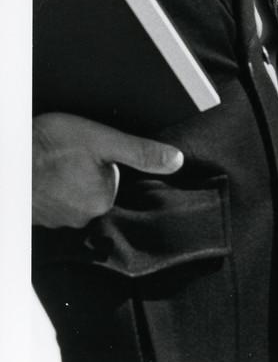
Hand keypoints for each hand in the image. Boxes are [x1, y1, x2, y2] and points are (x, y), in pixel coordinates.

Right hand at [32, 113, 183, 228]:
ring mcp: (55, 220)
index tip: (87, 152)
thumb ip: (142, 152)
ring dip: (64, 181)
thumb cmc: (49, 146)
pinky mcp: (36, 218)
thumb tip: (176, 161)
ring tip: (52, 165)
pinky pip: (52, 202)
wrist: (5, 157)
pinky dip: (48, 189)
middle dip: (84, 172)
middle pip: (93, 188)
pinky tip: (42, 176)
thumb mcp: (104, 140)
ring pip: (71, 195)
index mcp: (101, 200)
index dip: (104, 161)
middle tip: (67, 156)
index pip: (114, 178)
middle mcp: (81, 217)